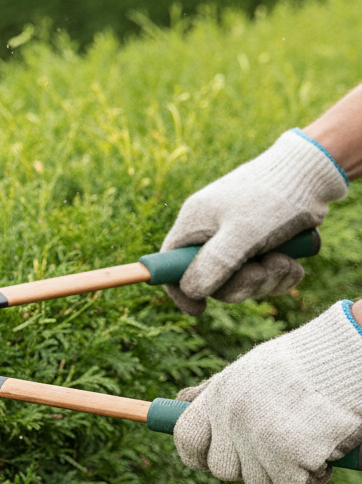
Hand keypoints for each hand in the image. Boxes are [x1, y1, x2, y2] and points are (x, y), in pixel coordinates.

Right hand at [162, 129, 347, 314]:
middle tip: (264, 272)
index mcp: (194, 224)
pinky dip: (280, 274)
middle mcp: (211, 232)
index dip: (179, 289)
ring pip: (241, 279)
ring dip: (267, 279)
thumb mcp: (243, 233)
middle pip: (211, 279)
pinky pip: (263, 274)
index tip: (198, 310)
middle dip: (242, 284)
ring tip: (286, 261)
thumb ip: (214, 264)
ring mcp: (236, 238)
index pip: (169, 263)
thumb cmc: (274, 197)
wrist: (314, 172)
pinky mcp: (261, 243)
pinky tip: (294, 262)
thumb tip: (190, 291)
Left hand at [174, 301, 361, 483]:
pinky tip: (322, 450)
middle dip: (246, 467)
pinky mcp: (288, 454)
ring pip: (257, 481)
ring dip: (282, 470)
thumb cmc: (298, 365)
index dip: (195, 456)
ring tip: (304, 438)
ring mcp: (257, 437)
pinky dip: (311, 477)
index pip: (185, 438)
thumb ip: (212, 392)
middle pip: (221, 469)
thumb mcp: (244, 371)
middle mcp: (230, 417)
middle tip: (275, 449)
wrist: (343, 358)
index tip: (209, 461)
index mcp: (217, 395)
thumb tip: (178, 400)